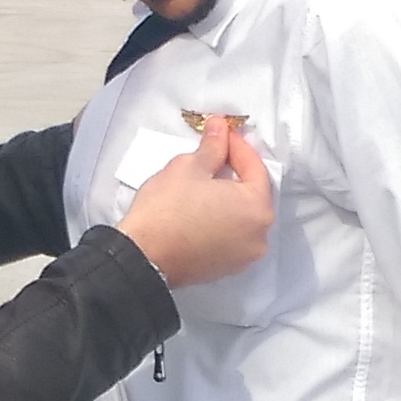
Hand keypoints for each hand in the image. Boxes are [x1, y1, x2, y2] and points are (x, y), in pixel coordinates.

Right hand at [121, 116, 273, 289]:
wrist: (143, 257)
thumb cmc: (166, 214)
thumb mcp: (189, 167)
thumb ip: (212, 147)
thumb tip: (219, 132)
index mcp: (257, 209)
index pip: (255, 168)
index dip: (236, 146)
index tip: (222, 135)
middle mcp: (258, 236)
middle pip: (252, 194)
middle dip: (235, 172)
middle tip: (215, 154)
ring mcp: (242, 256)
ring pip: (241, 216)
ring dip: (228, 198)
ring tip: (205, 182)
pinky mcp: (224, 268)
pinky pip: (230, 235)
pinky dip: (221, 220)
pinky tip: (202, 208)